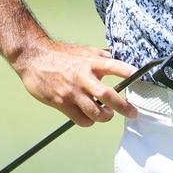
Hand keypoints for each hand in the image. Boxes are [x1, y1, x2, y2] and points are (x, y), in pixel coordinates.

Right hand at [14, 39, 138, 126]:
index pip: (114, 66)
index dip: (127, 71)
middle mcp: (83, 77)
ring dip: (105, 116)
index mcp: (91, 62)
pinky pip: (81, 120)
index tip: (139, 76)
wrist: (34, 58)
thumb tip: (118, 61)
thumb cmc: (60, 55)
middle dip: (123, 107)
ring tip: (106, 114)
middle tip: (132, 113)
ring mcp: (72, 92)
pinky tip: (88, 116)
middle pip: (108, 96)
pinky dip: (88, 121)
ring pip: (96, 113)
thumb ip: (101, 57)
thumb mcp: (84, 51)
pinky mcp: (62, 103)